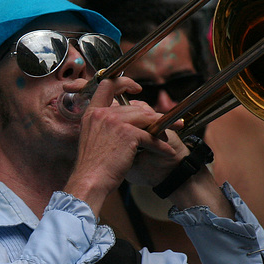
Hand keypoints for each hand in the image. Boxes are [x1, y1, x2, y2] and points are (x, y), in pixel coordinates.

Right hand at [64, 77, 175, 214]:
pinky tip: (167, 152)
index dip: (124, 83)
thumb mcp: (92, 139)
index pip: (106, 85)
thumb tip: (122, 126)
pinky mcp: (128, 134)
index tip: (136, 89)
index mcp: (92, 113)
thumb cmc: (92, 167)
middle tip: (165, 122)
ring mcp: (116, 122)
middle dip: (152, 116)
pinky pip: (151, 137)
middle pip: (135, 107)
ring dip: (162, 126)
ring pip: (146, 118)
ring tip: (174, 131)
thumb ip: (103, 128)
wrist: (90, 180)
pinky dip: (161, 146)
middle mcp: (103, 114)